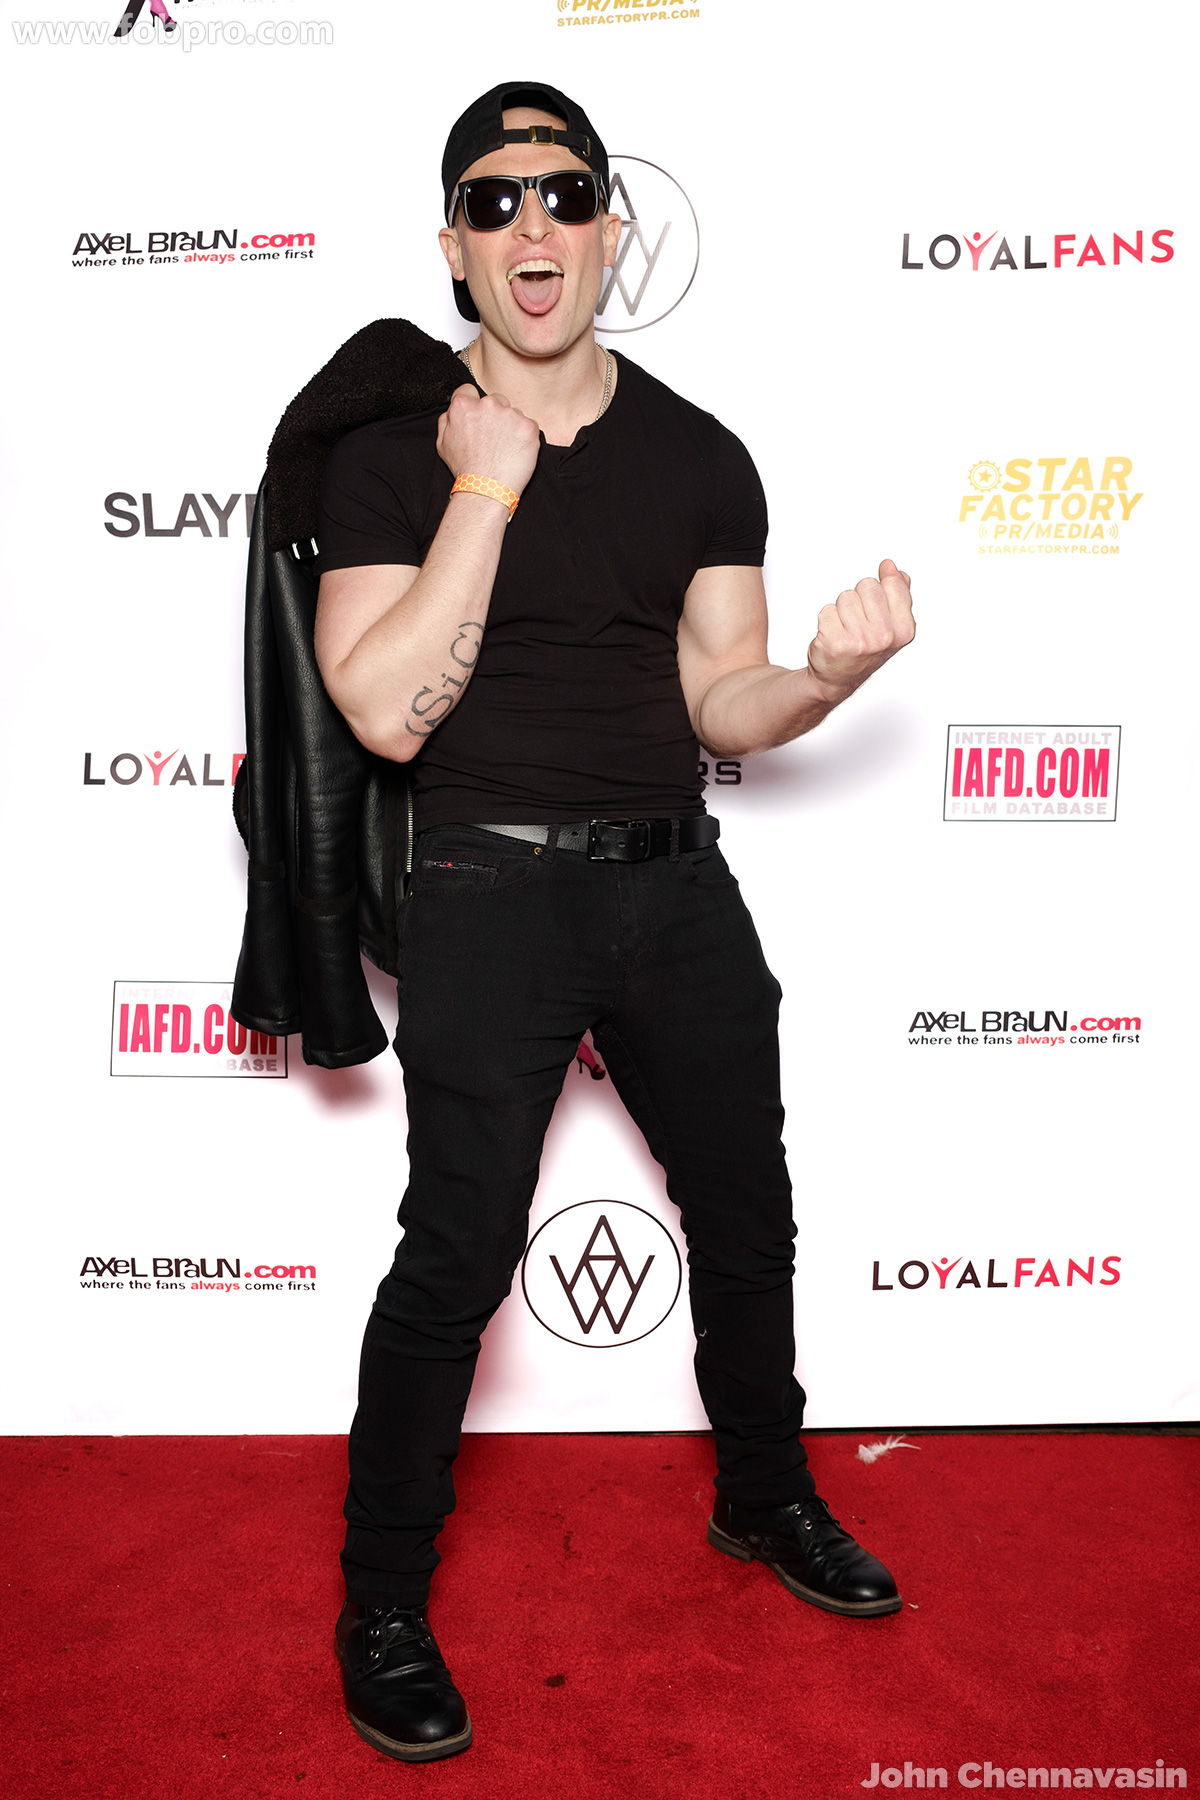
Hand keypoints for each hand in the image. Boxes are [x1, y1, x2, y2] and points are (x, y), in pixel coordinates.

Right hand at [436, 384, 539, 496]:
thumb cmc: (465, 470)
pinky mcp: (528, 426)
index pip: (469, 391)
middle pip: (494, 400)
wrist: (486, 490)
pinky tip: (515, 451)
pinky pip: (528, 425)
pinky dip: (524, 437)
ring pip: (512, 413)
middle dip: (494, 415)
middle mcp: (487, 404)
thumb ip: (447, 420)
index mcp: (463, 405)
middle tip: (493, 439)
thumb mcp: (442, 443)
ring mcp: (510, 414)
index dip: (472, 404)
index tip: (477, 418)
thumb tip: (453, 409)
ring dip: (510, 426)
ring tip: (504, 449)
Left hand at [806, 559, 914, 701]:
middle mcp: (884, 637)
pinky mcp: (835, 642)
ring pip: (846, 596)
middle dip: (860, 598)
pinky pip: (827, 610)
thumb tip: (890, 566)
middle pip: (867, 585)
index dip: (879, 591)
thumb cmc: (865, 648)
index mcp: (904, 629)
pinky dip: (826, 620)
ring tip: (845, 630)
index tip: (876, 610)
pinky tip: (832, 636)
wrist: (838, 678)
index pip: (891, 582)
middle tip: (858, 622)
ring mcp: (860, 640)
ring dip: (842, 610)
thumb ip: (897, 592)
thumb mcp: (891, 623)